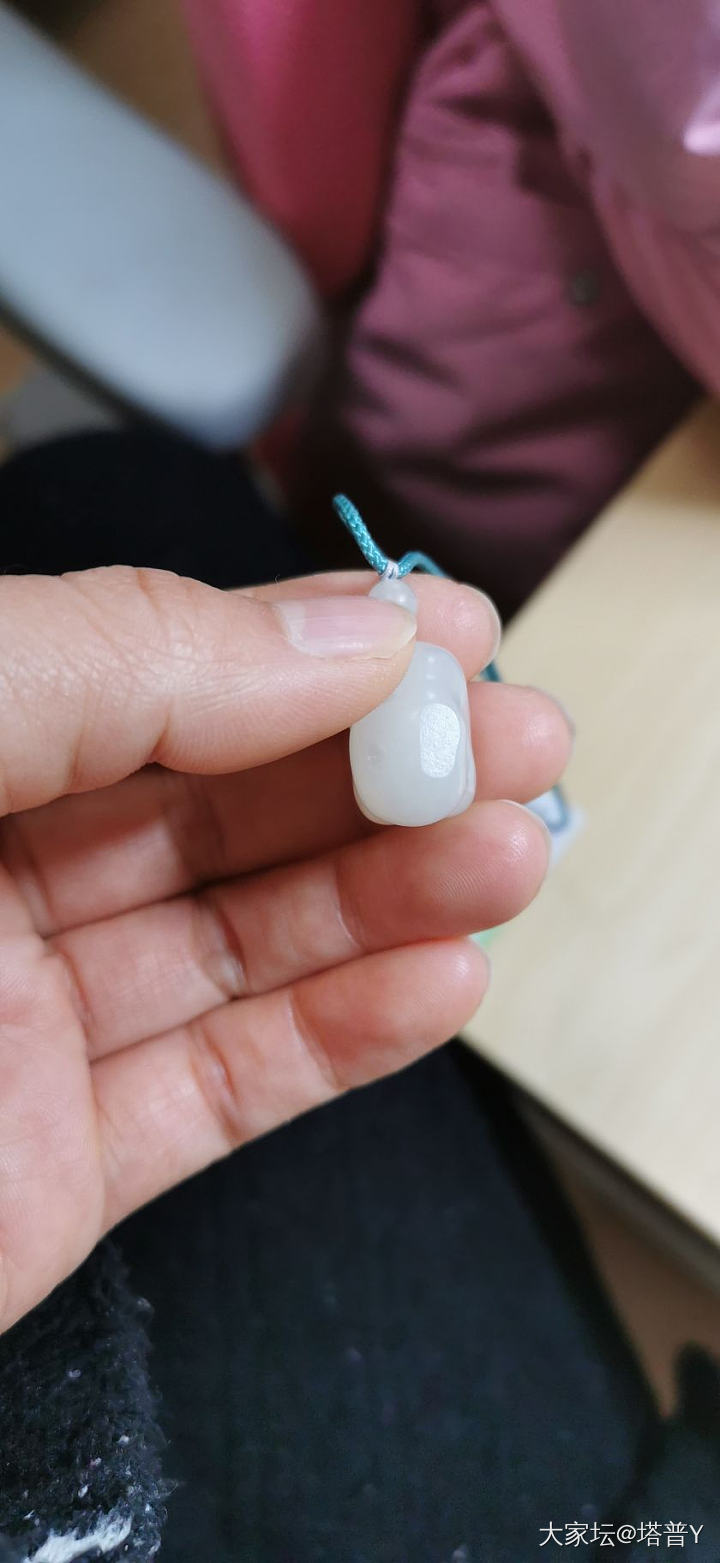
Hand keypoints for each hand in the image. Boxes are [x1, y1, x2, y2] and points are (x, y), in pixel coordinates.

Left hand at [0, 566, 570, 1328]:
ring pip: (232, 949)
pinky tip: (436, 978)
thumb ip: (125, 663)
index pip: (148, 672)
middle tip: (513, 742)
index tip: (440, 630)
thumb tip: (344, 633)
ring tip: (508, 852)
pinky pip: (214, 1099)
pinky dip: (336, 1042)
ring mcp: (9, 1031)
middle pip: (213, 809)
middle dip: (378, 772)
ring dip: (386, 899)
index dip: (302, 644)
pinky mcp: (43, 1174)